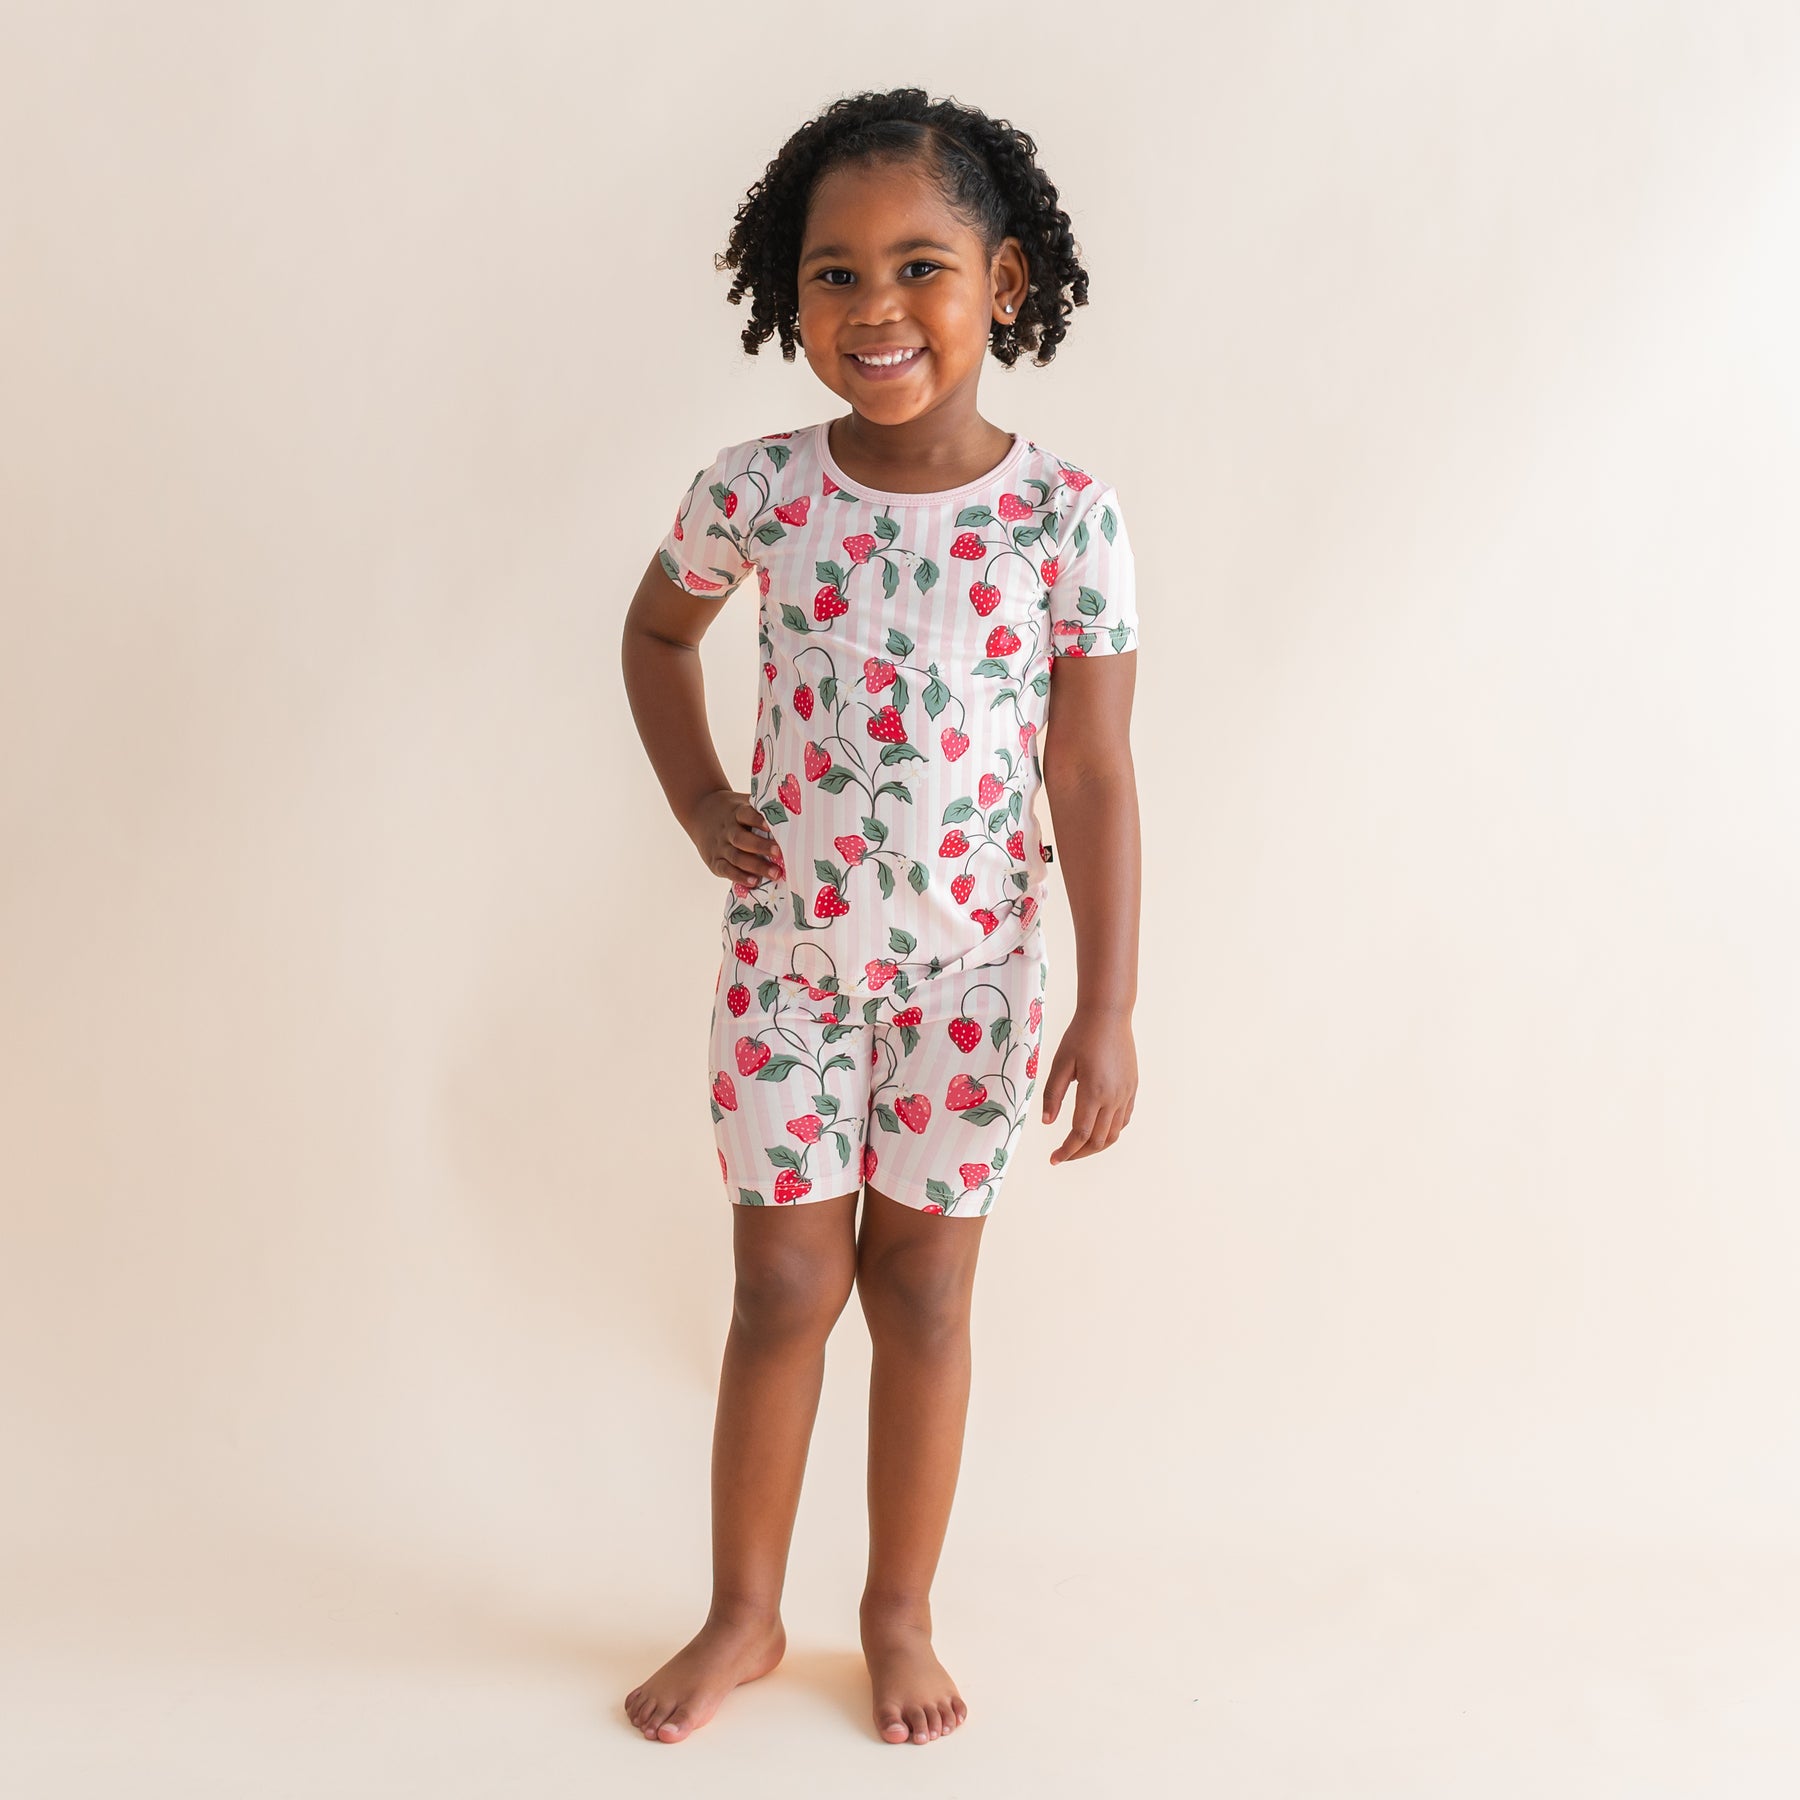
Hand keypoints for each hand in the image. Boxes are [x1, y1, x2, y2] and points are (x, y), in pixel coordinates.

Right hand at [686, 788, 783, 887]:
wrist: (701, 812)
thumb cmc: (733, 811)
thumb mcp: (743, 803)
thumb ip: (762, 809)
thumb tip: (794, 814)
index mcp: (735, 813)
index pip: (746, 815)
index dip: (758, 820)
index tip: (771, 826)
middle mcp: (727, 830)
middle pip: (741, 839)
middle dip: (761, 847)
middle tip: (779, 853)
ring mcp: (720, 847)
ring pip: (736, 857)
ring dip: (756, 866)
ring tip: (775, 873)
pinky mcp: (715, 861)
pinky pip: (726, 870)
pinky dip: (739, 877)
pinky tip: (754, 882)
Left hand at [1040, 1006, 1136, 1163]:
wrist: (1109, 1015)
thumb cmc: (1080, 1036)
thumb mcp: (1060, 1063)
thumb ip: (1053, 1094)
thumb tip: (1047, 1121)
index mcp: (1094, 1092)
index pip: (1080, 1134)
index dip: (1066, 1151)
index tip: (1054, 1159)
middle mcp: (1114, 1097)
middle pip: (1098, 1140)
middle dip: (1079, 1153)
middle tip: (1062, 1155)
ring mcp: (1126, 1093)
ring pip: (1114, 1133)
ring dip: (1095, 1145)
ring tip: (1078, 1147)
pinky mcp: (1132, 1088)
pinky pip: (1124, 1119)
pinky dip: (1110, 1131)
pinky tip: (1096, 1129)